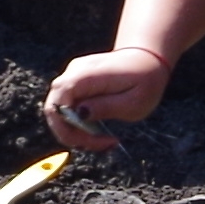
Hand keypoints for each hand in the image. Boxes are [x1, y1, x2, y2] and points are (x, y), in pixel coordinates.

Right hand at [43, 48, 166, 148]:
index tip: (93, 141)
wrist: (149, 58)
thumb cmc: (146, 80)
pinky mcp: (77, 84)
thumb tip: (79, 114)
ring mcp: (73, 77)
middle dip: (72, 135)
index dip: (66, 129)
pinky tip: (99, 131)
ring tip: (104, 140)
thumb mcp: (134, 101)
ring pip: (61, 112)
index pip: (57, 104)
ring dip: (77, 132)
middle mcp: (73, 73)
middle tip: (101, 145)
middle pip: (55, 110)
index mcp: (86, 75)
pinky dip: (80, 124)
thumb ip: (106, 107)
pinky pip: (69, 108)